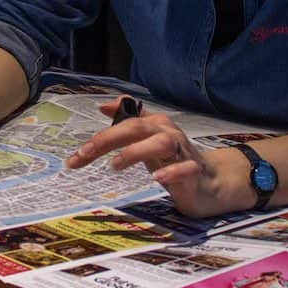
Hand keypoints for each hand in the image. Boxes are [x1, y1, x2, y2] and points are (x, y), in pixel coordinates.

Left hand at [64, 96, 250, 217]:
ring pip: (160, 143)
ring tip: (116, 164)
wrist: (211, 182)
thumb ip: (127, 120)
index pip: (122, 123)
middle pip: (136, 127)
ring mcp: (182, 151)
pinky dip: (170, 172)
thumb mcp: (146, 138)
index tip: (77, 155)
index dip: (99, 137)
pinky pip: (184, 168)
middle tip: (85, 154)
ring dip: (136, 151)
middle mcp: (167, 132)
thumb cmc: (172, 158)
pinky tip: (156, 179)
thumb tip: (103, 105)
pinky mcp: (194, 171)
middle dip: (109, 139)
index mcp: (153, 124)